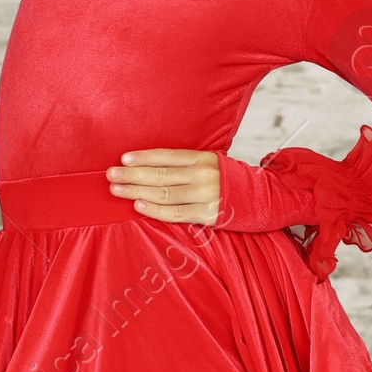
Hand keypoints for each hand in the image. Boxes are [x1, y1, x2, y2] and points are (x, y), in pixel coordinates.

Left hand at [106, 148, 220, 223]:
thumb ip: (186, 164)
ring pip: (164, 193)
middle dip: (133, 174)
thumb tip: (150, 167)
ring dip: (137, 192)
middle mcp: (202, 174)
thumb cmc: (228, 180)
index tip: (124, 158)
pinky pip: (176, 213)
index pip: (167, 156)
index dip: (144, 157)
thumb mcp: (211, 163)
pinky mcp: (208, 214)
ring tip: (117, 190)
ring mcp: (205, 195)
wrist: (261, 198)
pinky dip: (156, 210)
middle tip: (111, 174)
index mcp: (202, 158)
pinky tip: (138, 206)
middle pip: (161, 174)